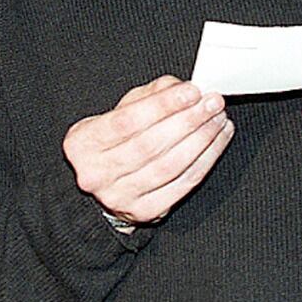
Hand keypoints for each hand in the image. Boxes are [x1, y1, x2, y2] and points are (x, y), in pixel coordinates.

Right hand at [62, 76, 233, 227]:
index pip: (126, 121)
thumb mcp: (120, 111)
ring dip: (201, 140)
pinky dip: (205, 161)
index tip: (192, 91)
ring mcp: (120, 196)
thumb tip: (183, 89)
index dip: (162, 105)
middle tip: (212, 103)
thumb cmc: (114, 141)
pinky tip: (217, 142)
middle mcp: (97, 173)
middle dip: (188, 120)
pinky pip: (182, 185)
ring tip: (218, 120)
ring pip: (169, 166)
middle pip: (150, 145)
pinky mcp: (144, 211)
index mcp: (84, 142)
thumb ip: (150, 95)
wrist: (104, 183)